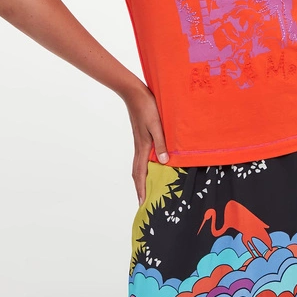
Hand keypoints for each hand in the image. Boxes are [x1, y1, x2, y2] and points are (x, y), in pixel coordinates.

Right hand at [121, 80, 168, 206]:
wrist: (134, 93)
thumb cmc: (146, 107)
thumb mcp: (156, 124)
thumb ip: (160, 142)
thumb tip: (163, 162)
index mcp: (142, 147)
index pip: (140, 173)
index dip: (141, 189)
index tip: (142, 204)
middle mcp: (139, 147)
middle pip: (137, 172)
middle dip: (140, 188)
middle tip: (143, 202)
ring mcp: (139, 142)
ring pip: (138, 165)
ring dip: (141, 178)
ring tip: (146, 188)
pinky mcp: (141, 136)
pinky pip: (141, 156)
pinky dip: (144, 166)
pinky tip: (150, 164)